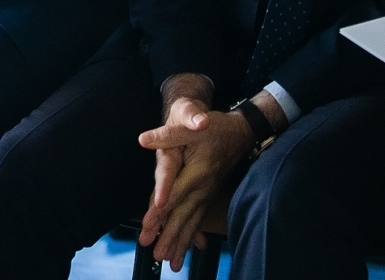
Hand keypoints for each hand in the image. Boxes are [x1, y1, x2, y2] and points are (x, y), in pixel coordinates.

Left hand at [137, 99, 253, 269]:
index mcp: (197, 172)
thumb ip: (168, 133)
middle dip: (169, 236)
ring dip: (181, 242)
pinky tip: (192, 249)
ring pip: (192, 221)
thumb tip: (144, 138)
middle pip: (183, 215)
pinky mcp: (209, 195)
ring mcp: (207, 193)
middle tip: (157, 255)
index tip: (147, 227)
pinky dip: (193, 235)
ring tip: (172, 263)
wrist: (240, 130)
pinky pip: (199, 219)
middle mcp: (203, 187)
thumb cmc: (213, 126)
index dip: (159, 210)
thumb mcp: (189, 121)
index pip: (174, 194)